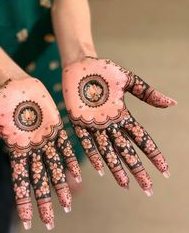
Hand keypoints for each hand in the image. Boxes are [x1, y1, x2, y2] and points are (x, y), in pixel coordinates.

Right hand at [0, 77, 80, 229]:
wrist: (16, 84)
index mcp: (16, 150)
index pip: (20, 181)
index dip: (24, 201)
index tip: (28, 221)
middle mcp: (33, 149)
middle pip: (40, 180)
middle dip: (45, 200)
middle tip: (51, 221)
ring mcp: (46, 139)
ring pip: (55, 167)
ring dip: (61, 185)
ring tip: (67, 204)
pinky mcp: (57, 127)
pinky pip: (66, 147)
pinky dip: (71, 160)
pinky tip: (77, 175)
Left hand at [62, 56, 176, 195]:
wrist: (81, 64)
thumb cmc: (105, 70)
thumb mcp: (129, 80)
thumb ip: (147, 93)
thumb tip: (172, 103)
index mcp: (122, 115)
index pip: (141, 138)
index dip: (152, 153)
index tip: (164, 169)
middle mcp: (110, 124)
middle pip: (126, 150)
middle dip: (137, 168)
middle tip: (148, 188)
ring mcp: (94, 125)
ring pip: (108, 151)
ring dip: (116, 168)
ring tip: (125, 185)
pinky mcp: (78, 122)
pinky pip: (86, 142)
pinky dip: (93, 155)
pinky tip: (100, 170)